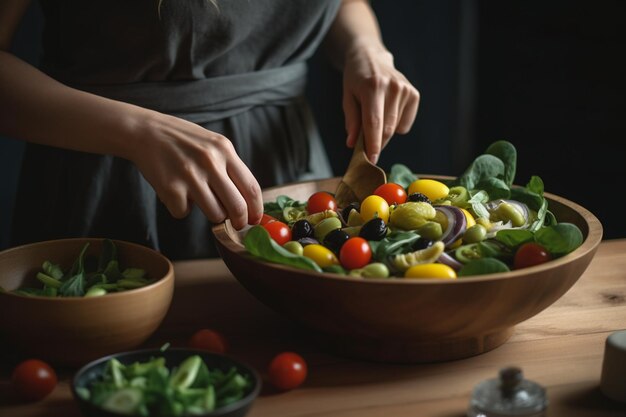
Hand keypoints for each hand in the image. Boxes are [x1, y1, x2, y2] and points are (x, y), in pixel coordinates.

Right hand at [130, 112, 262, 229]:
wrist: (146, 131)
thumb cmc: (183, 140)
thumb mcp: (213, 144)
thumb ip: (229, 167)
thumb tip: (246, 202)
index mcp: (224, 150)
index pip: (251, 187)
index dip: (256, 209)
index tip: (255, 219)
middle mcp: (210, 162)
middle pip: (237, 207)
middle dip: (240, 221)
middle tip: (237, 224)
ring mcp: (190, 176)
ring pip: (215, 214)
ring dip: (212, 214)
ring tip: (201, 199)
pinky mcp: (171, 188)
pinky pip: (184, 213)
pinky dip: (181, 208)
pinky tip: (176, 191)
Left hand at [342, 44, 419, 163]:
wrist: (371, 57)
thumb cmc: (356, 79)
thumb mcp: (347, 97)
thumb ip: (351, 121)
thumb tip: (352, 144)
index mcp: (372, 86)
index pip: (374, 122)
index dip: (373, 144)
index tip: (371, 160)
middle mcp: (392, 87)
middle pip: (386, 128)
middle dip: (377, 142)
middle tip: (366, 147)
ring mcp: (405, 90)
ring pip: (395, 128)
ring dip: (384, 132)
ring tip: (375, 116)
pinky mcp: (414, 94)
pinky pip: (405, 124)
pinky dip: (395, 125)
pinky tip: (388, 110)